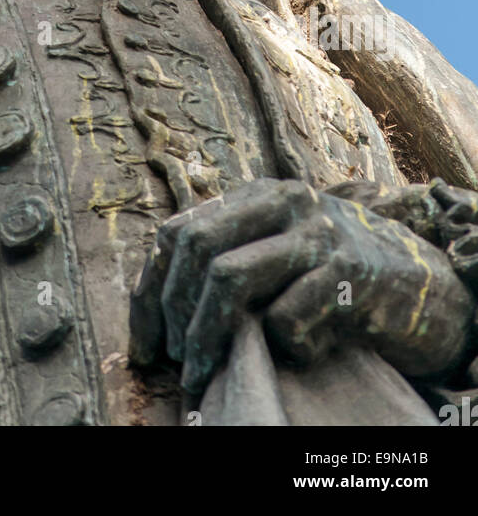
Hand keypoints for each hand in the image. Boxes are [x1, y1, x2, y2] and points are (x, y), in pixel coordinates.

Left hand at [129, 178, 472, 402]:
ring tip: (204, 372)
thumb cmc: (336, 274)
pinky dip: (281, 347)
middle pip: (198, 247)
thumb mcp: (279, 250)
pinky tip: (300, 353)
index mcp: (258, 194)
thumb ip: (230, 256)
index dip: (150, 290)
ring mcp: (317, 233)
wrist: (422, 282)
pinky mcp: (347, 272)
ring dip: (208, 336)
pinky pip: (285, 319)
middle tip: (177, 361)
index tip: (144, 343)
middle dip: (174, 311)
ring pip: (231, 279)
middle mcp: (284, 200)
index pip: (180, 231)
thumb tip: (155, 306)